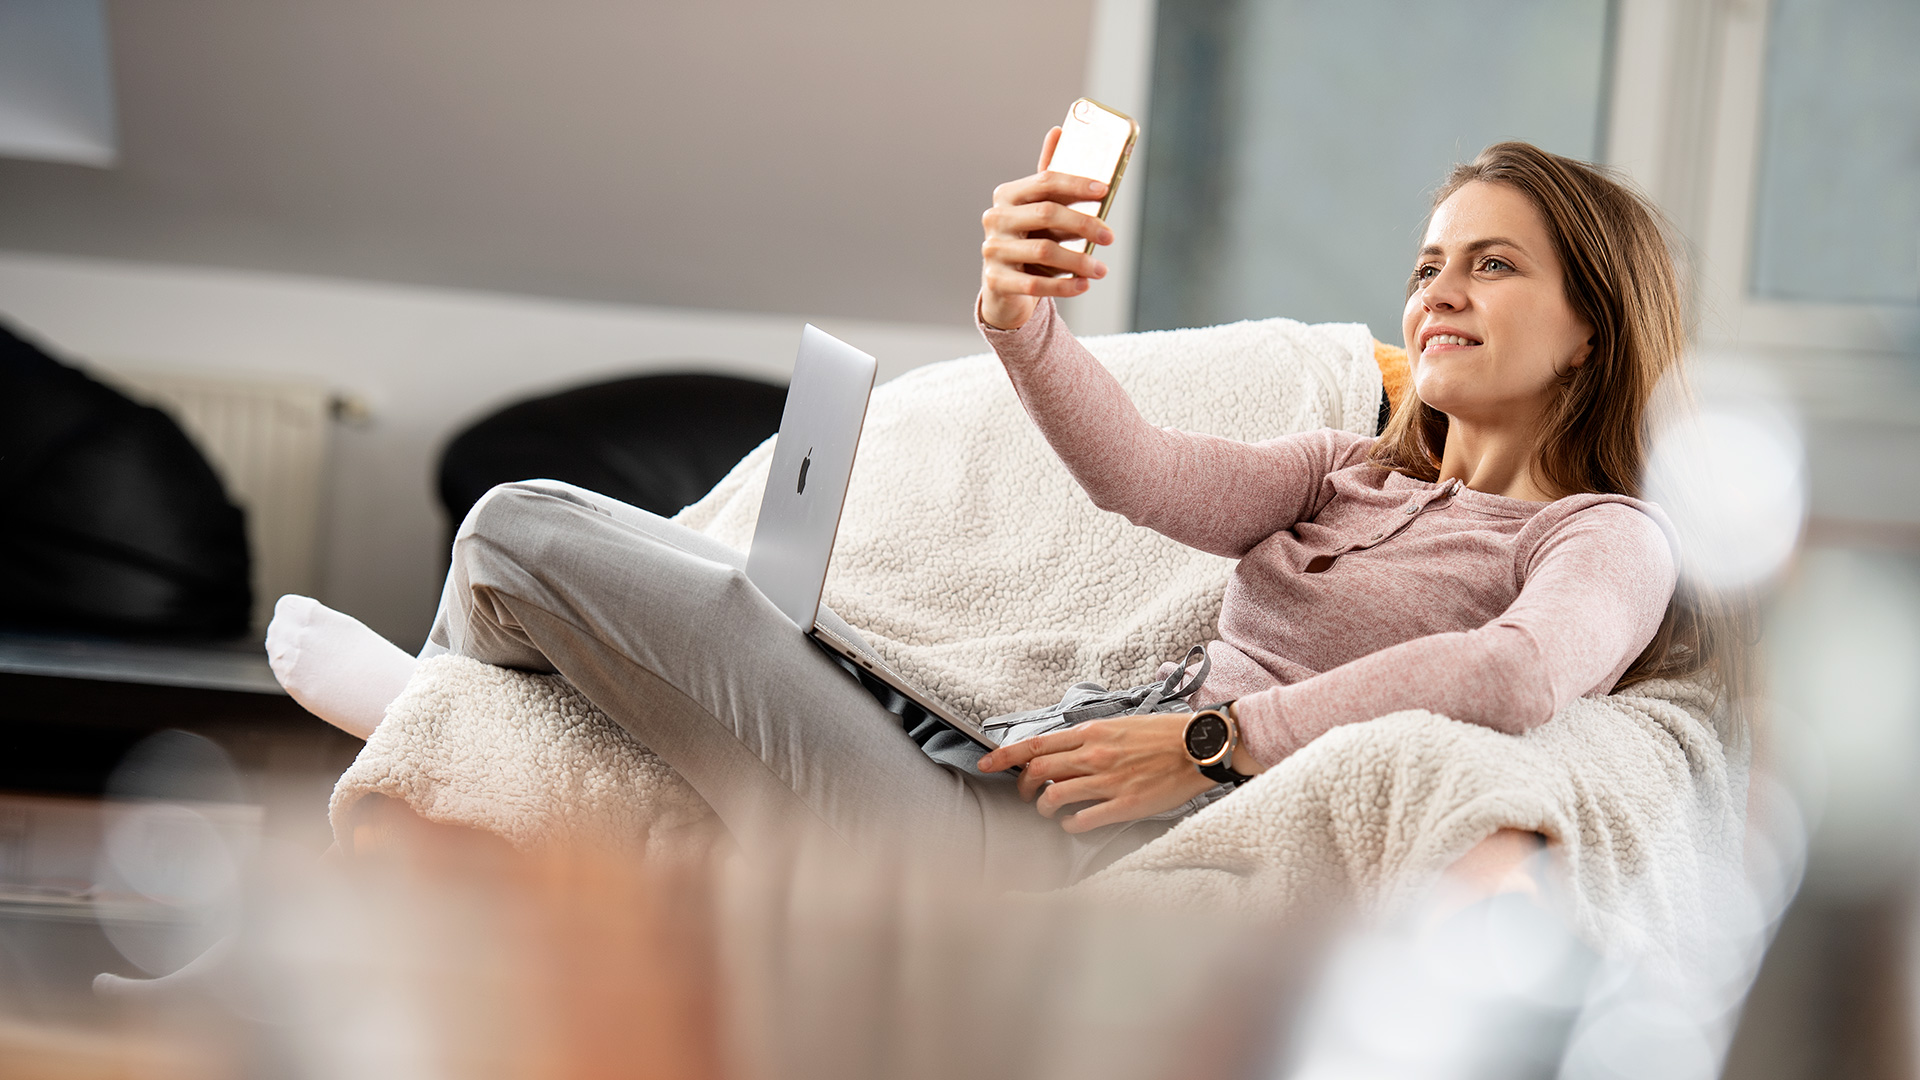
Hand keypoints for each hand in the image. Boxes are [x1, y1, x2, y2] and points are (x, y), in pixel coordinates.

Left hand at [976, 713, 1216, 832]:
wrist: (1200, 746)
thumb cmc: (1162, 736)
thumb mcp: (1119, 726)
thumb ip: (1088, 739)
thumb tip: (1060, 753)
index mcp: (1091, 733)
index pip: (1035, 745)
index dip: (1005, 757)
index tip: (986, 765)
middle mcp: (1094, 755)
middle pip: (1038, 772)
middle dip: (1022, 788)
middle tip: (1025, 796)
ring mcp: (1108, 781)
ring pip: (1054, 797)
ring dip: (1044, 808)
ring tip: (1049, 811)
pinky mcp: (1124, 804)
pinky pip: (1082, 820)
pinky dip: (1069, 825)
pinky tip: (1073, 823)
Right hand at [978, 126, 1115, 330]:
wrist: (1003, 287)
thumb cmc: (1028, 240)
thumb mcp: (1038, 209)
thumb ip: (1049, 177)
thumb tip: (1058, 130)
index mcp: (1007, 195)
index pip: (1045, 181)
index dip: (1076, 184)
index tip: (1104, 191)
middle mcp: (995, 218)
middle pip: (1046, 214)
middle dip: (1084, 224)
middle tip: (1109, 237)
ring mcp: (992, 250)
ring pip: (1043, 251)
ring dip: (1078, 261)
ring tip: (1101, 270)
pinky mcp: (995, 280)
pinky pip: (1034, 284)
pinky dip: (1063, 286)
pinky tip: (1083, 286)